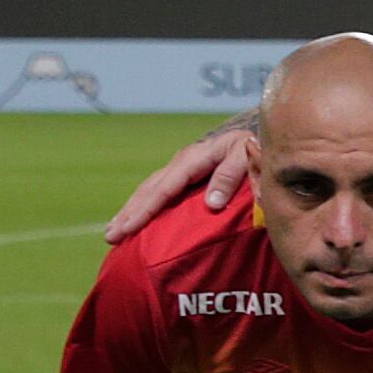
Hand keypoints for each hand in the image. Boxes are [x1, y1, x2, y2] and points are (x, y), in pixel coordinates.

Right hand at [107, 126, 255, 241]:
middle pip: (149, 190)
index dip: (146, 209)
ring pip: (149, 190)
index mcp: (194, 158)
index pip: (165, 188)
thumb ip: (230, 176)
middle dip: (129, 213)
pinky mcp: (185, 175)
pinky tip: (134, 220)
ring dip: (130, 211)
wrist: (260, 136)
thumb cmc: (255, 148)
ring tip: (114, 232)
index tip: (129, 228)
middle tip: (111, 237)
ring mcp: (181, 168)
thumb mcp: (246, 157)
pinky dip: (143, 206)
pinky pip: (159, 191)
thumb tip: (211, 203)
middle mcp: (182, 162)